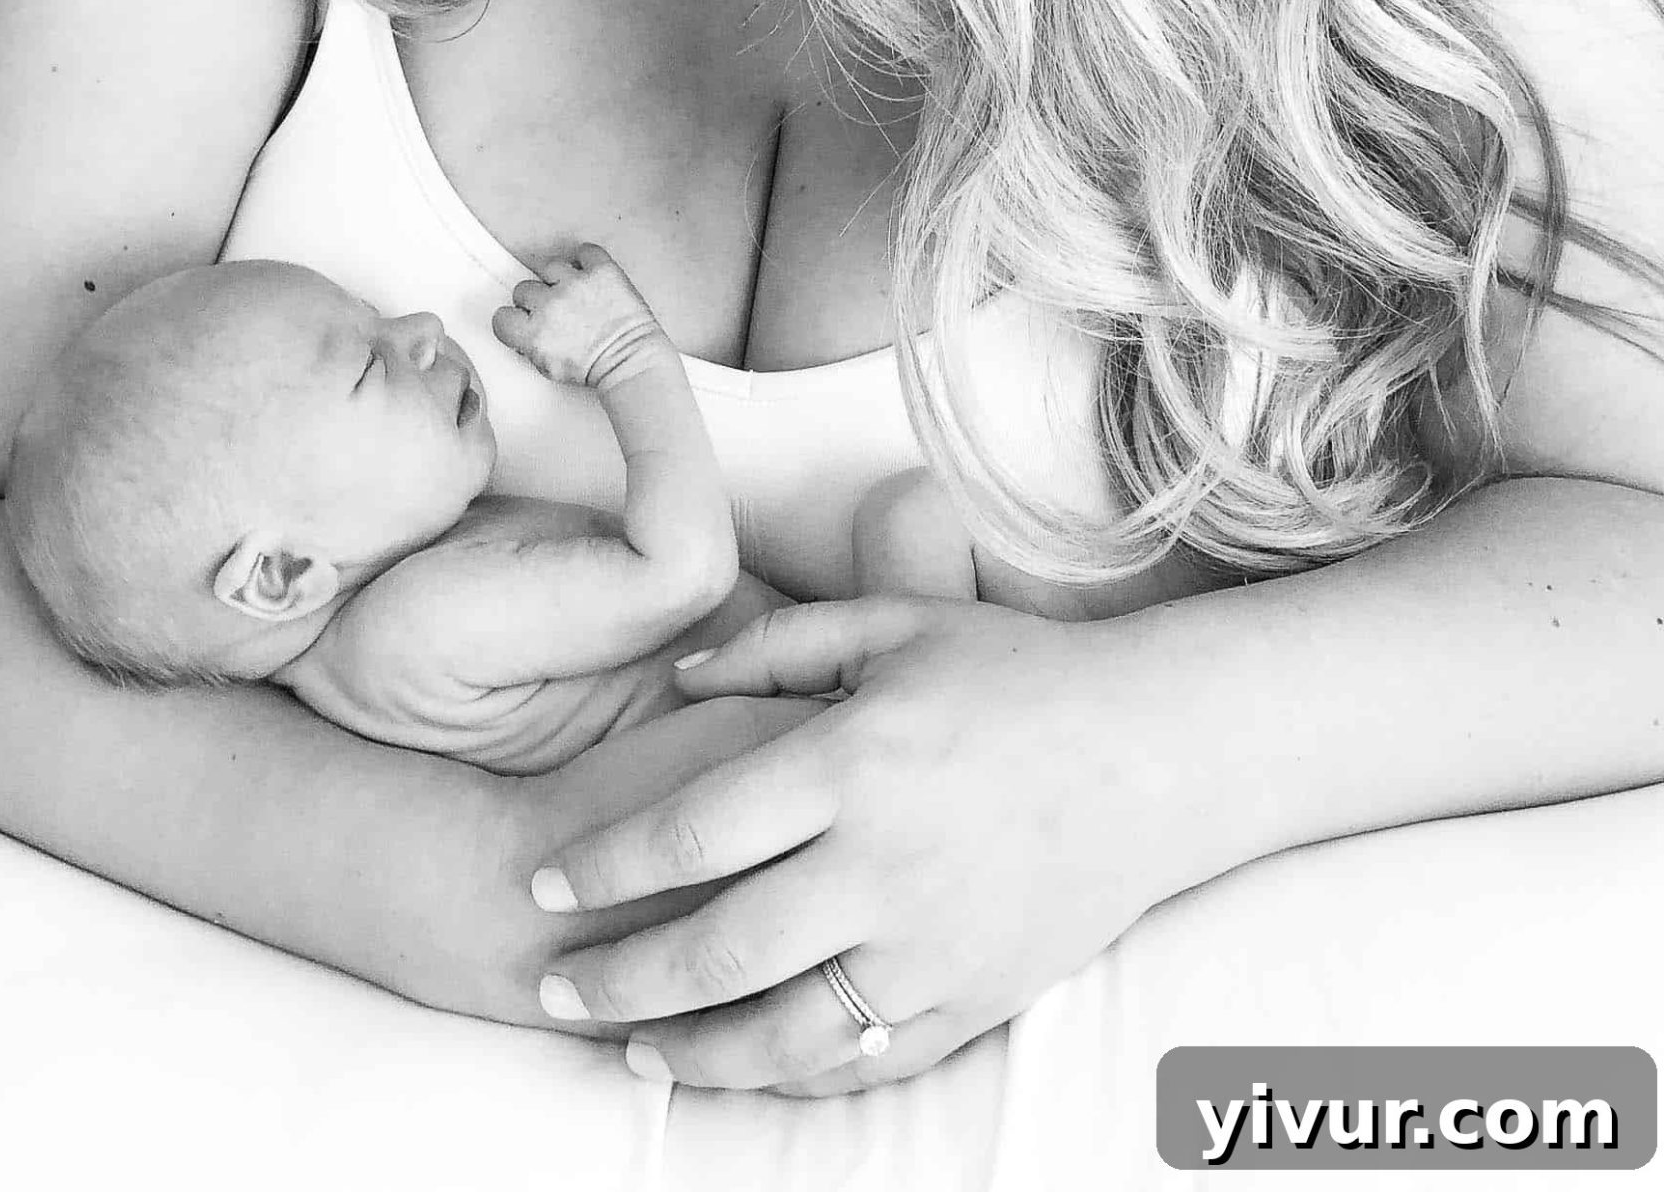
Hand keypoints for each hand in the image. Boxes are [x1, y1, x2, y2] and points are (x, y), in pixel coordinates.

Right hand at [493, 242, 666, 389]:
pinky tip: (589, 274)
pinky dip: (587, 259)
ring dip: (558, 278)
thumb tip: (525, 328)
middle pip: (524, 289)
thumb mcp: (549, 368)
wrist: (629, 360)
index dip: (514, 319)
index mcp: (533, 333)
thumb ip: (529, 345)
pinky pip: (585, 251)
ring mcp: (575, 283)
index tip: (525, 320)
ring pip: (550, 266)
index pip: (502, 316)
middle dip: (537, 300)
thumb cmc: (595, 368)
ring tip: (574, 293)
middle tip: (555, 311)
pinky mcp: (600, 271)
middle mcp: (550, 304)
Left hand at [525, 596, 1206, 1094]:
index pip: (693, 831)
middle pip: (718, 947)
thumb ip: (776, 645)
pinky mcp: (974, 998)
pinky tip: (745, 1066)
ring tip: (631, 1050)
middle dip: (619, 978)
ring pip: (783, 1031)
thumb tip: (680, 681)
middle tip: (554, 988)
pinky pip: (865, 1058)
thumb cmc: (1016, 675)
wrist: (1155, 753)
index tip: (545, 880)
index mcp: (852, 762)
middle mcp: (883, 864)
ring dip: (692, 1050)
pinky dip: (795, 1074)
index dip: (605, 865)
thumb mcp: (893, 625)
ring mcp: (931, 946)